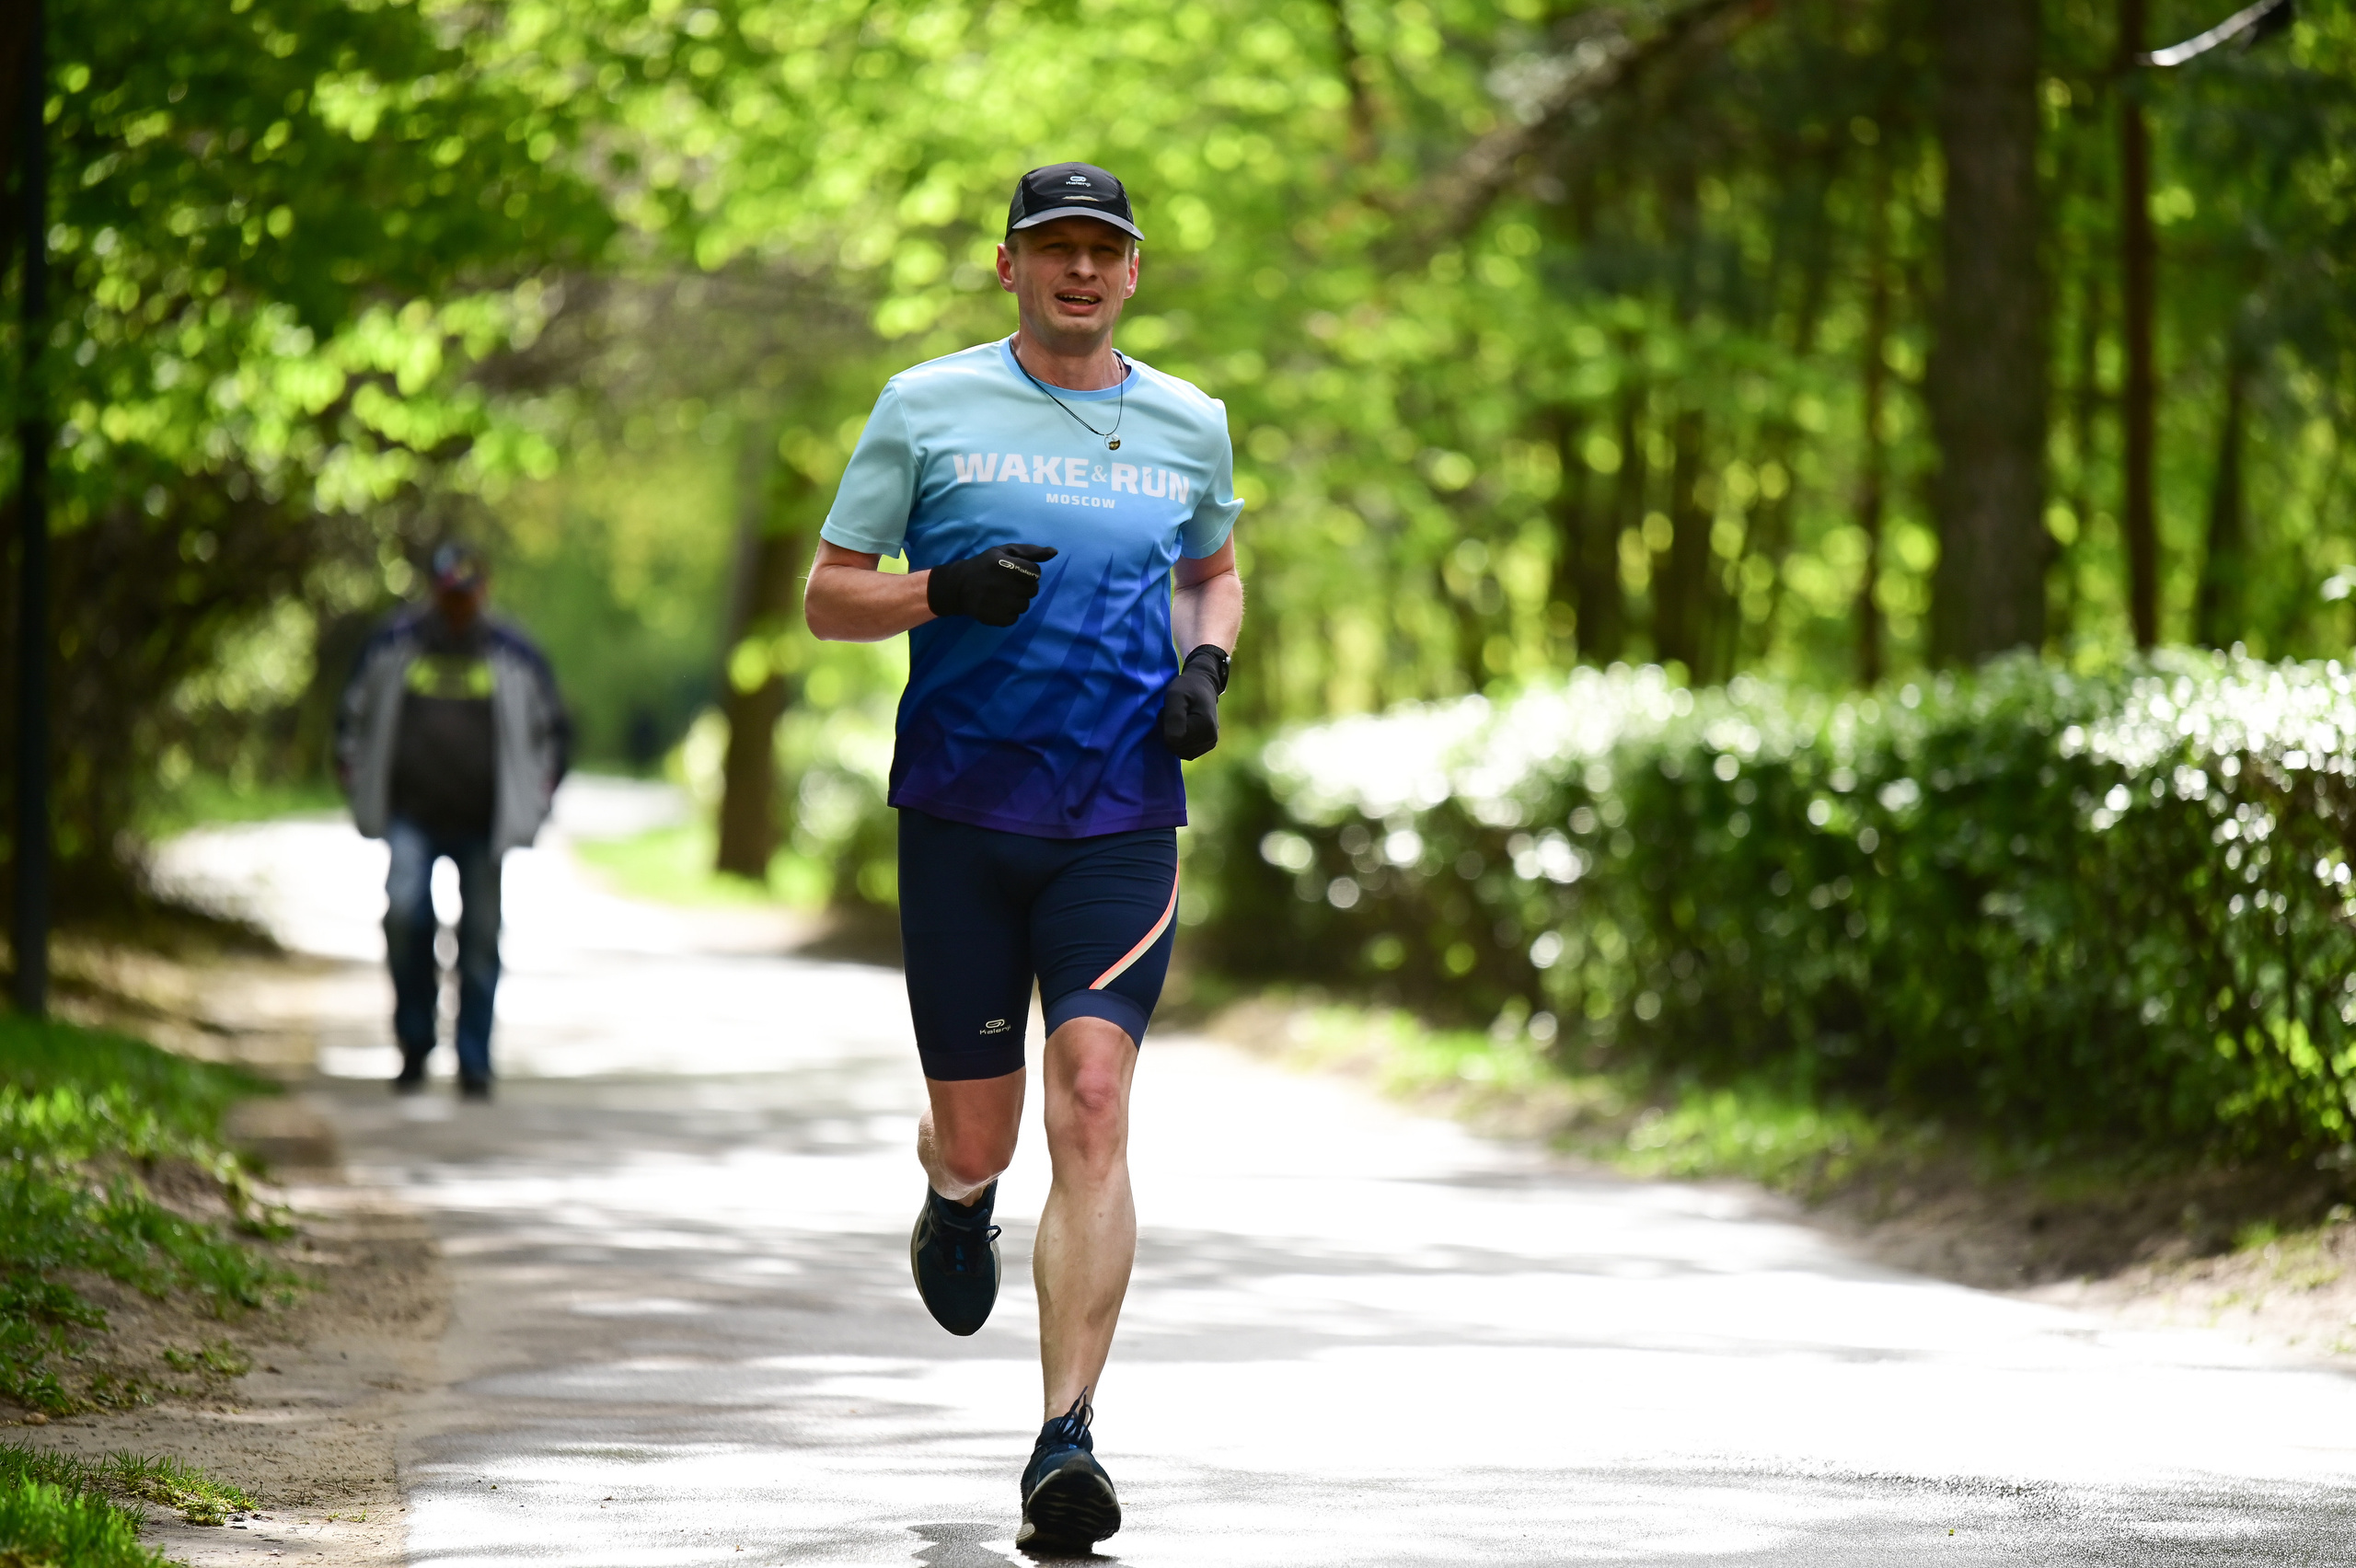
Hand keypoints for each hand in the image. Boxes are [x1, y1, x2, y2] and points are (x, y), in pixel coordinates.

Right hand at [926, 543, 1058, 626]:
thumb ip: (1031, 552)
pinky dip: (1008, 613)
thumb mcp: (1005, 551)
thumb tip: (1054, 552)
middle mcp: (1004, 584)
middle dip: (1024, 587)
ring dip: (1017, 600)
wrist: (959, 586)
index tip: (1016, 572)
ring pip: (1025, 605)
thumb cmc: (985, 566)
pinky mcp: (997, 618)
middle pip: (1033, 590)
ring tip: (1002, 595)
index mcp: (1007, 564)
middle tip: (1007, 584)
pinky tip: (997, 605)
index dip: (1028, 573)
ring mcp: (1000, 603)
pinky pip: (1015, 618)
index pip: (1036, 573)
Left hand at [1159, 646, 1226, 759]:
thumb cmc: (1187, 687)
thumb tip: (1173, 741)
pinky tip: (1183, 727)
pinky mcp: (1207, 746)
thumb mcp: (1175, 695)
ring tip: (1178, 719)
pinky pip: (1185, 752)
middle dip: (1168, 732)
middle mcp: (1211, 738)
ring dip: (1173, 737)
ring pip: (1180, 752)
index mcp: (1205, 726)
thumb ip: (1173, 717)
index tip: (1169, 709)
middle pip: (1176, 748)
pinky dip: (1180, 742)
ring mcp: (1210, 743)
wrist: (1203, 685)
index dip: (1165, 726)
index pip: (1173, 740)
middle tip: (1172, 713)